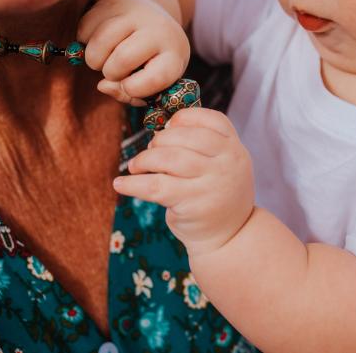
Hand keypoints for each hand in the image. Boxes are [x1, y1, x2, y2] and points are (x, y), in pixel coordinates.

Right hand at [78, 0, 189, 104]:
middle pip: (123, 59)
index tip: (127, 87)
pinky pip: (86, 27)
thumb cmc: (151, 62)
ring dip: (94, 59)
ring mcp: (136, 12)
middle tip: (113, 72)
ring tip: (102, 59)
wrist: (153, 21)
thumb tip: (103, 86)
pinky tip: (97, 42)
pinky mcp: (114, 2)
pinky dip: (84, 41)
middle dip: (110, 73)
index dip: (133, 89)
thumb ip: (130, 94)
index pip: (155, 78)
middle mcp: (160, 30)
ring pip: (100, 41)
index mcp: (174, 55)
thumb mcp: (151, 83)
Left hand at [113, 108, 254, 255]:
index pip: (211, 119)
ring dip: (144, 160)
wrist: (229, 236)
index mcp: (235, 148)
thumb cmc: (217, 193)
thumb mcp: (221, 165)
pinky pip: (156, 187)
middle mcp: (228, 162)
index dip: (183, 119)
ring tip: (135, 167)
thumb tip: (163, 129)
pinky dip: (133, 184)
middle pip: (185, 136)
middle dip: (159, 141)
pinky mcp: (193, 204)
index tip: (168, 128)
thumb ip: (203, 144)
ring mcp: (213, 183)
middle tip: (149, 151)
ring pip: (168, 158)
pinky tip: (120, 184)